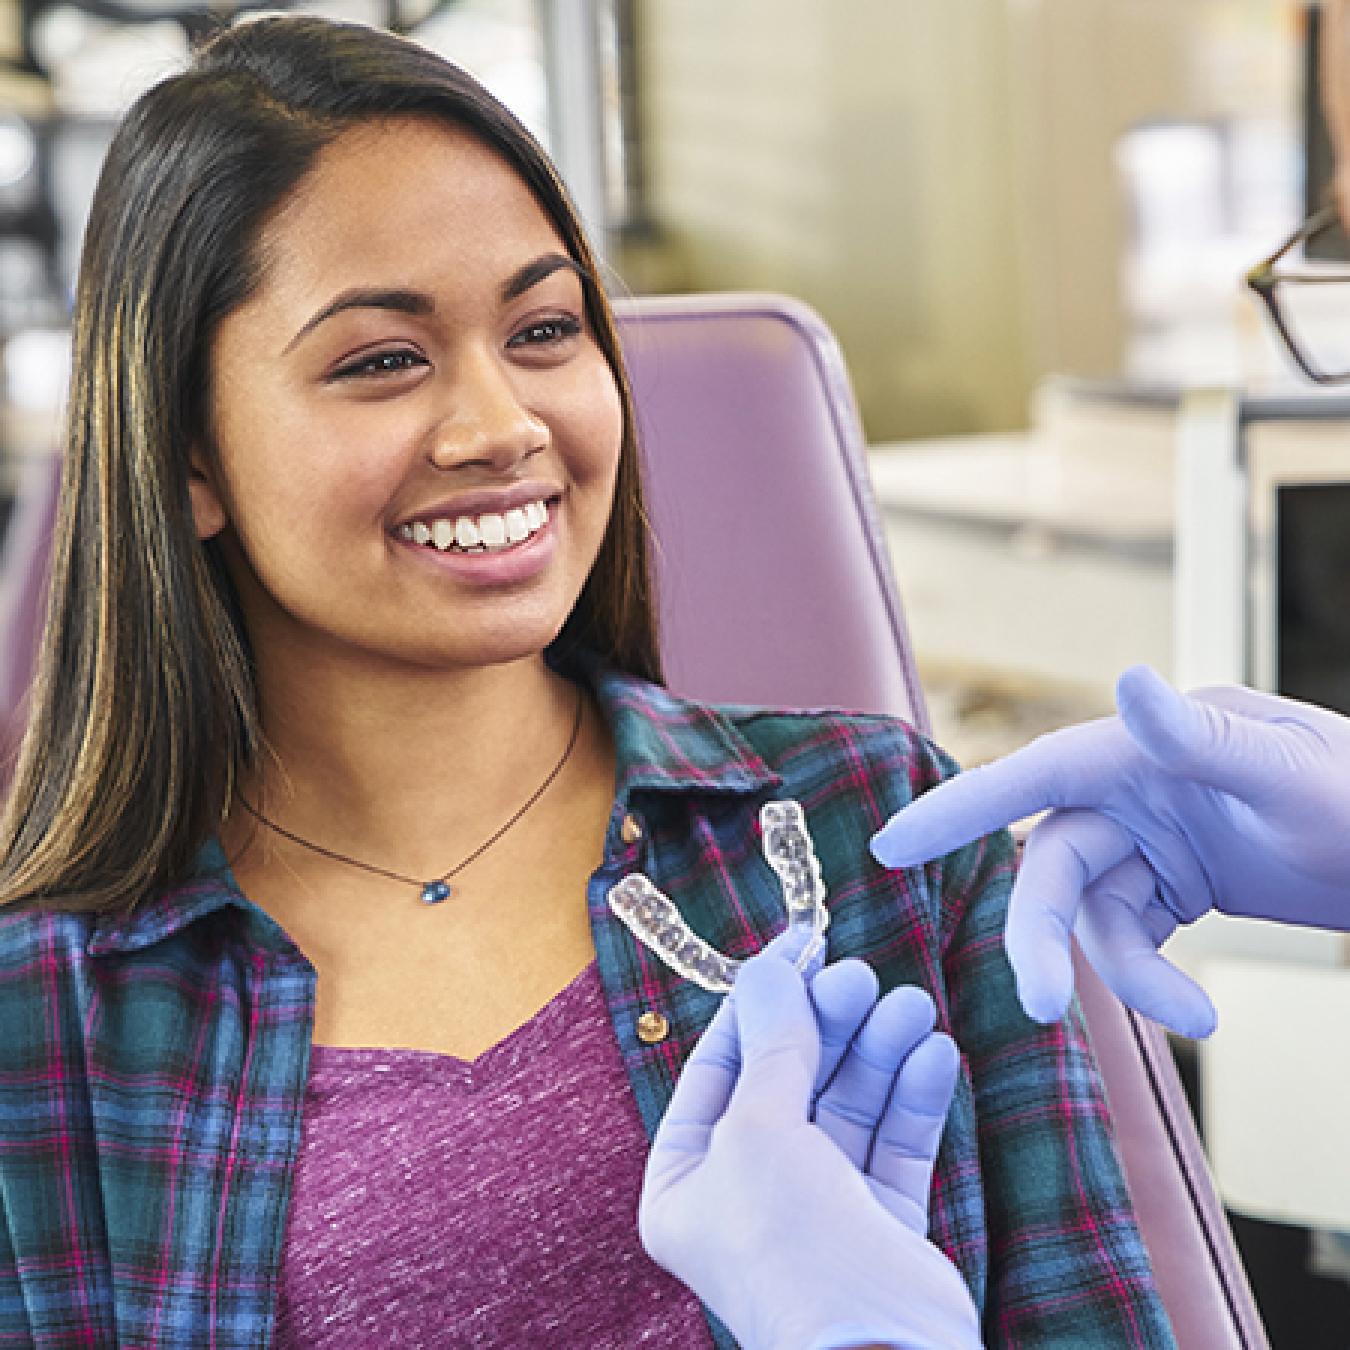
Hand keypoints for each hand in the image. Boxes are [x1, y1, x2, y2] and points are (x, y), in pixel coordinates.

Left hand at [639, 951, 980, 1349]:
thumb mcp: (760, 1129)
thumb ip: (771, 1048)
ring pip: (847, 1107)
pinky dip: (912, 1097)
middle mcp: (747, 1194)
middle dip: (827, 1025)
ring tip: (910, 1006)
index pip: (718, 1068)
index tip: (796, 947)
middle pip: (788, 1081)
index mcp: (687, 1180)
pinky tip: (933, 1052)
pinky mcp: (878, 1226)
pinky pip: (892, 1145)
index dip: (757, 1004)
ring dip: (879, 1052)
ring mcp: (815, 1212)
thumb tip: (768, 972)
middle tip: (859, 976)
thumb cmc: (791, 1250)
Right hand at [870, 665, 1349, 1037]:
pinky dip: (1151, 979)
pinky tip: (1199, 1014)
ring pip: (1089, 913)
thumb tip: (1127, 678)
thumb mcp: (1289, 775)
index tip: (889, 846)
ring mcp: (1150, 840)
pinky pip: (1131, 937)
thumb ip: (1199, 736)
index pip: (1033, 775)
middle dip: (1041, 934)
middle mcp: (1133, 792)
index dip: (957, 808)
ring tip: (1192, 1018)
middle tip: (1042, 1005)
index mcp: (1144, 751)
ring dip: (1122, 972)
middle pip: (1052, 865)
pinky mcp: (1172, 886)